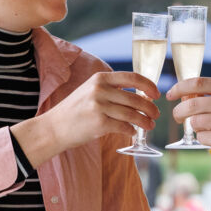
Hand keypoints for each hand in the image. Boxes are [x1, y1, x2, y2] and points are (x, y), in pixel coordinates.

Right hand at [12, 71, 158, 165]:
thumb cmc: (75, 111)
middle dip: (150, 108)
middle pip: (135, 98)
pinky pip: (124, 127)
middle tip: (155, 114)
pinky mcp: (99, 123)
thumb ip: (111, 89)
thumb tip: (140, 95)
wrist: (53, 128)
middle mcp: (100, 90)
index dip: (149, 85)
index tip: (156, 94)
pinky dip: (131, 131)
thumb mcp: (90, 90)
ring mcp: (99, 106)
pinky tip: (133, 133)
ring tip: (149, 126)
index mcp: (100, 78)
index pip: (132, 77)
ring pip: (132, 114)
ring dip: (144, 121)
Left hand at [166, 77, 210, 146]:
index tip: (171, 94)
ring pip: (195, 122)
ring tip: (206, 126)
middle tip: (178, 116)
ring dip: (195, 126)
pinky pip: (201, 137)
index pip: (198, 83)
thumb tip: (184, 94)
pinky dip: (203, 138)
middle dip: (179, 111)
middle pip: (191, 105)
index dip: (180, 88)